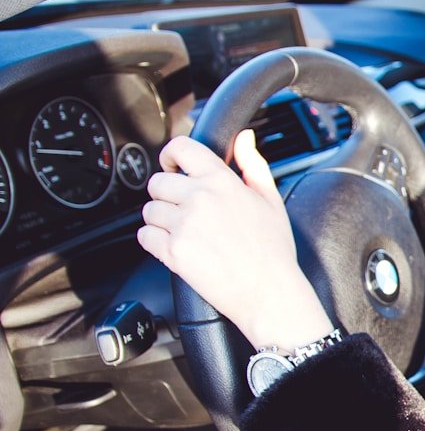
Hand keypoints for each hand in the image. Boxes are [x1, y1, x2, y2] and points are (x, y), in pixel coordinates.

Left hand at [137, 130, 334, 352]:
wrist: (269, 292)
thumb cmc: (274, 250)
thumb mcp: (271, 200)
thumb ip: (253, 164)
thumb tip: (244, 139)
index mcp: (222, 181)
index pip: (181, 148)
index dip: (171, 155)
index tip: (173, 166)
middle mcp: (200, 198)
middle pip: (158, 182)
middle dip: (168, 195)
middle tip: (186, 212)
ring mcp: (184, 225)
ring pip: (149, 210)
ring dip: (161, 220)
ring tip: (186, 233)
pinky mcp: (172, 251)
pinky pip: (145, 236)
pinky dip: (155, 242)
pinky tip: (178, 247)